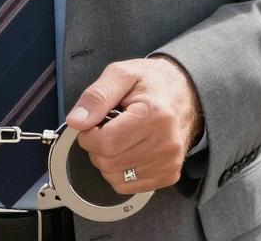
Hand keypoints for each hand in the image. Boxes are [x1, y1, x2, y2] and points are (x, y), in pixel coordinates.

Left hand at [67, 56, 202, 192]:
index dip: (88, 134)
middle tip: (106, 126)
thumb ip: (96, 96)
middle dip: (96, 146)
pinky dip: (119, 170)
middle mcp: (165, 143)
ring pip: (115, 177)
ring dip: (107, 159)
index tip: (91, 122)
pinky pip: (128, 186)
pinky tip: (127, 149)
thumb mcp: (121, 74)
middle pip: (108, 162)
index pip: (106, 143)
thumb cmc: (151, 81)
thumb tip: (76, 121)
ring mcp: (169, 162)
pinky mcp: (169, 175)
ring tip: (118, 135)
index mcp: (154, 115)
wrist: (184, 92)